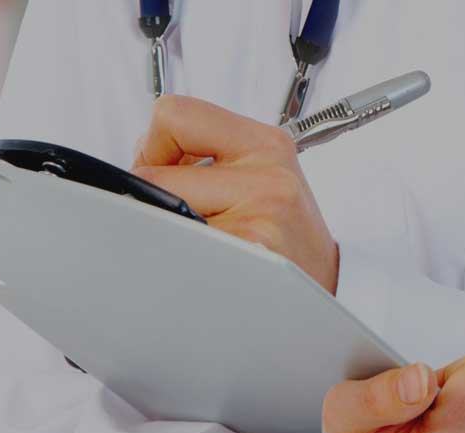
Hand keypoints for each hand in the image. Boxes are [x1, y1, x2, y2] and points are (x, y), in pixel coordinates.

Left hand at [131, 95, 340, 292]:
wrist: (328, 286)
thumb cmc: (284, 235)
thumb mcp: (258, 175)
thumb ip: (203, 157)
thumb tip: (136, 165)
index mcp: (264, 143)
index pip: (173, 115)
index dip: (153, 145)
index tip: (165, 169)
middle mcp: (267, 174)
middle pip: (153, 173)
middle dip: (152, 198)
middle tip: (181, 217)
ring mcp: (258, 215)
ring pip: (159, 216)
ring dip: (166, 234)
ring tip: (202, 243)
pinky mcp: (246, 253)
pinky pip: (177, 252)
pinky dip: (181, 261)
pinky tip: (211, 266)